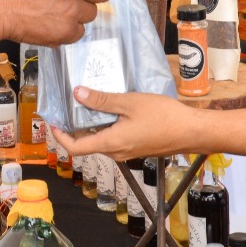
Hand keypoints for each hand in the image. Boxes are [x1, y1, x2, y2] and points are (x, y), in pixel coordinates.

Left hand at [51, 88, 208, 159]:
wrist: (192, 132)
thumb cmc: (164, 117)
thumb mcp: (130, 103)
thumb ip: (103, 100)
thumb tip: (78, 94)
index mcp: (111, 143)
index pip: (75, 148)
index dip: (60, 136)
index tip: (53, 121)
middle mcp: (116, 152)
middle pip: (87, 144)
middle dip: (74, 127)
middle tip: (68, 106)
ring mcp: (127, 152)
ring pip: (101, 140)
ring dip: (91, 125)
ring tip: (89, 102)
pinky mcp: (137, 147)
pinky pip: (114, 139)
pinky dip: (106, 126)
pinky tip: (111, 109)